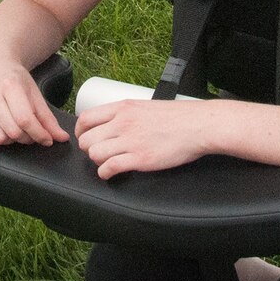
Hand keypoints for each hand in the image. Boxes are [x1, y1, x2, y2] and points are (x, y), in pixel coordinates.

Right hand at [0, 55, 69, 147]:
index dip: (39, 134)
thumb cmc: (14, 79)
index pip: (25, 119)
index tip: (47, 139)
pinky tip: (0, 129)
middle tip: (30, 132)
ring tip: (15, 129)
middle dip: (27, 138)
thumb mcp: (34, 93)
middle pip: (12, 132)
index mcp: (10, 86)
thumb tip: (61, 138)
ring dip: (11, 140)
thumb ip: (48, 118)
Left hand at [74, 98, 212, 179]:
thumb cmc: (178, 117)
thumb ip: (126, 114)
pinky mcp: (139, 159)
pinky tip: (111, 173)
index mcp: (123, 108)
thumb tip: (113, 123)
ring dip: (98, 162)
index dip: (81, 132)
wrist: (198, 125)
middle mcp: (123, 122)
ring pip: (94, 154)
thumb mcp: (145, 106)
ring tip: (107, 163)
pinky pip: (109, 168)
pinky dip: (105, 174)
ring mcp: (130, 141)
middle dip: (89, 149)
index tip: (85, 138)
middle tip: (99, 153)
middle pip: (87, 139)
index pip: (86, 118)